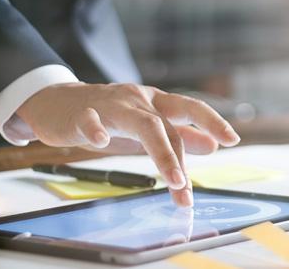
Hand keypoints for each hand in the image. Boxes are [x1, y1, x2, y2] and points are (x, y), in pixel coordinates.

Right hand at [16, 83, 240, 206]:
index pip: (189, 107)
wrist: (55, 103)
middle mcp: (136, 100)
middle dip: (181, 157)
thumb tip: (213, 145)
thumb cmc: (107, 115)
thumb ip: (179, 134)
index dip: (212, 121)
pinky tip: (102, 141)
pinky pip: (90, 120)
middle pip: (165, 123)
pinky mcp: (80, 115)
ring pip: (140, 123)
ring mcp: (109, 106)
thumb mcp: (146, 125)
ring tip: (174, 180)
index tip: (232, 139)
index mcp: (154, 102)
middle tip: (188, 189)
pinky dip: (97, 129)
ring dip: (161, 152)